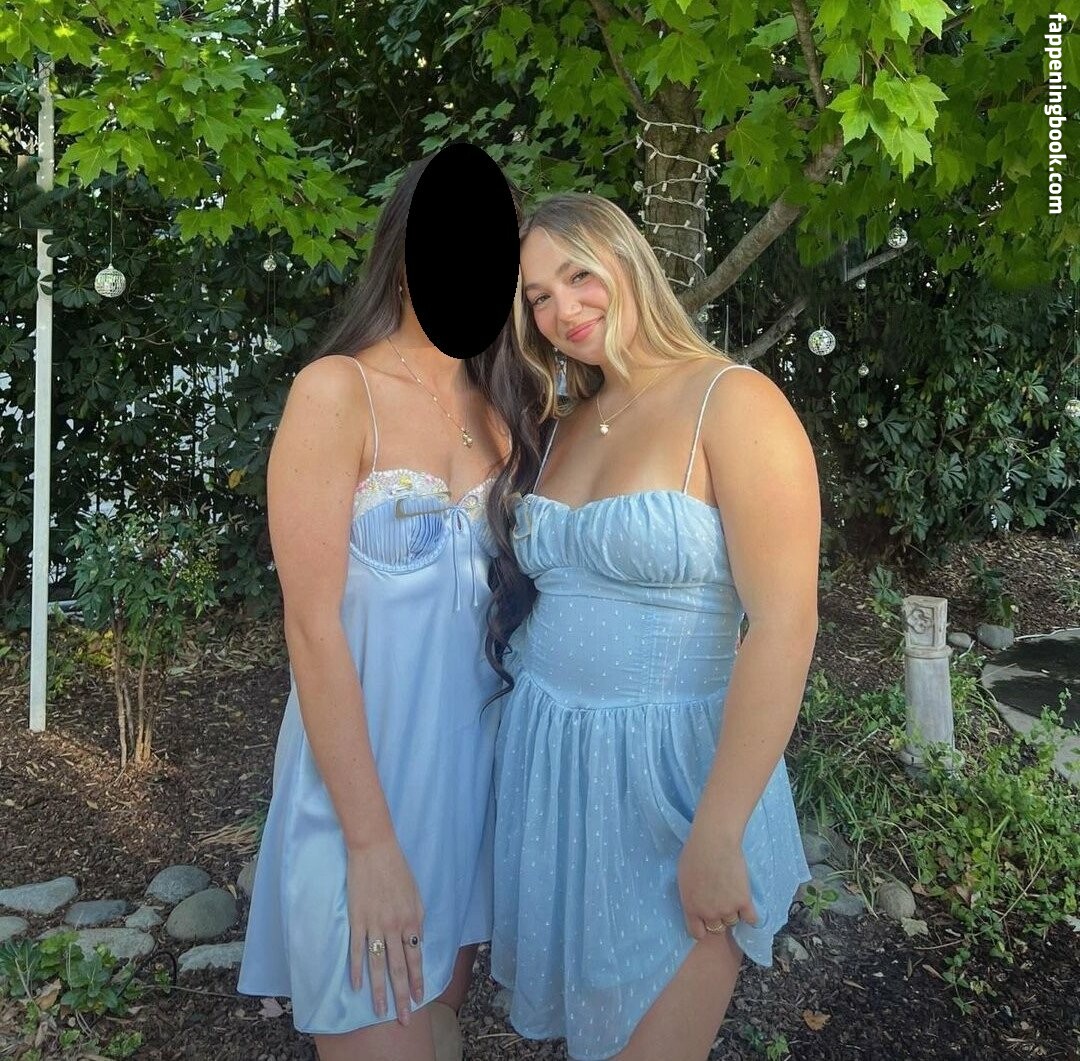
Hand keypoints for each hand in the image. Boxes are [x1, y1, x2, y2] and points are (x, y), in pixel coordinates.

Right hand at [346, 840, 425, 1024]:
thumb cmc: (398, 869)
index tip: (418, 999)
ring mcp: (375, 924)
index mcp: (412, 919)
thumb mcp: (416, 894)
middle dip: (402, 996)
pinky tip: (357, 986)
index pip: (416, 957)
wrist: (375, 849)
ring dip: (380, 991)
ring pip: (378, 965)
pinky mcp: (357, 919)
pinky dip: (356, 969)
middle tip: (404, 1019)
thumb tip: (416, 942)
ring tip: (380, 1012)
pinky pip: (356, 950)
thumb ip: (417, 920)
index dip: (417, 980)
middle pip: (399, 968)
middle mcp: (395, 926)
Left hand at [676, 826, 757, 940]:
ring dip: (733, 911)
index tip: (705, 920)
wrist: (714, 842)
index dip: (702, 927)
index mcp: (691, 907)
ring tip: (732, 894)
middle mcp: (708, 913)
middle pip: (716, 928)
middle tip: (720, 902)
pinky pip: (751, 919)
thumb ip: (690, 896)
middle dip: (717, 918)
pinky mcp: (744, 901)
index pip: (696, 933)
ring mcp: (727, 909)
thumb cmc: (694, 853)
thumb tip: (696, 901)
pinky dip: (751, 914)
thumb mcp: (683, 878)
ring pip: (733, 921)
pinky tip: (748, 905)